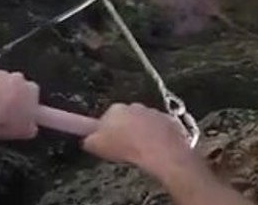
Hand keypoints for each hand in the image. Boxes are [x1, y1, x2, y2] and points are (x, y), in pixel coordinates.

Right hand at [83, 103, 201, 184]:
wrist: (160, 151)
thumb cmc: (126, 148)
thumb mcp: (96, 147)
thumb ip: (88, 140)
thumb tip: (87, 139)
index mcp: (115, 109)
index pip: (106, 117)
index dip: (106, 131)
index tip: (108, 142)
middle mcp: (134, 106)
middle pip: (126, 118)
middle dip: (126, 130)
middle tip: (125, 148)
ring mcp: (154, 112)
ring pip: (145, 123)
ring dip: (143, 133)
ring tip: (142, 152)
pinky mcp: (170, 121)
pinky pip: (162, 129)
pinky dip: (159, 137)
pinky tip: (157, 151)